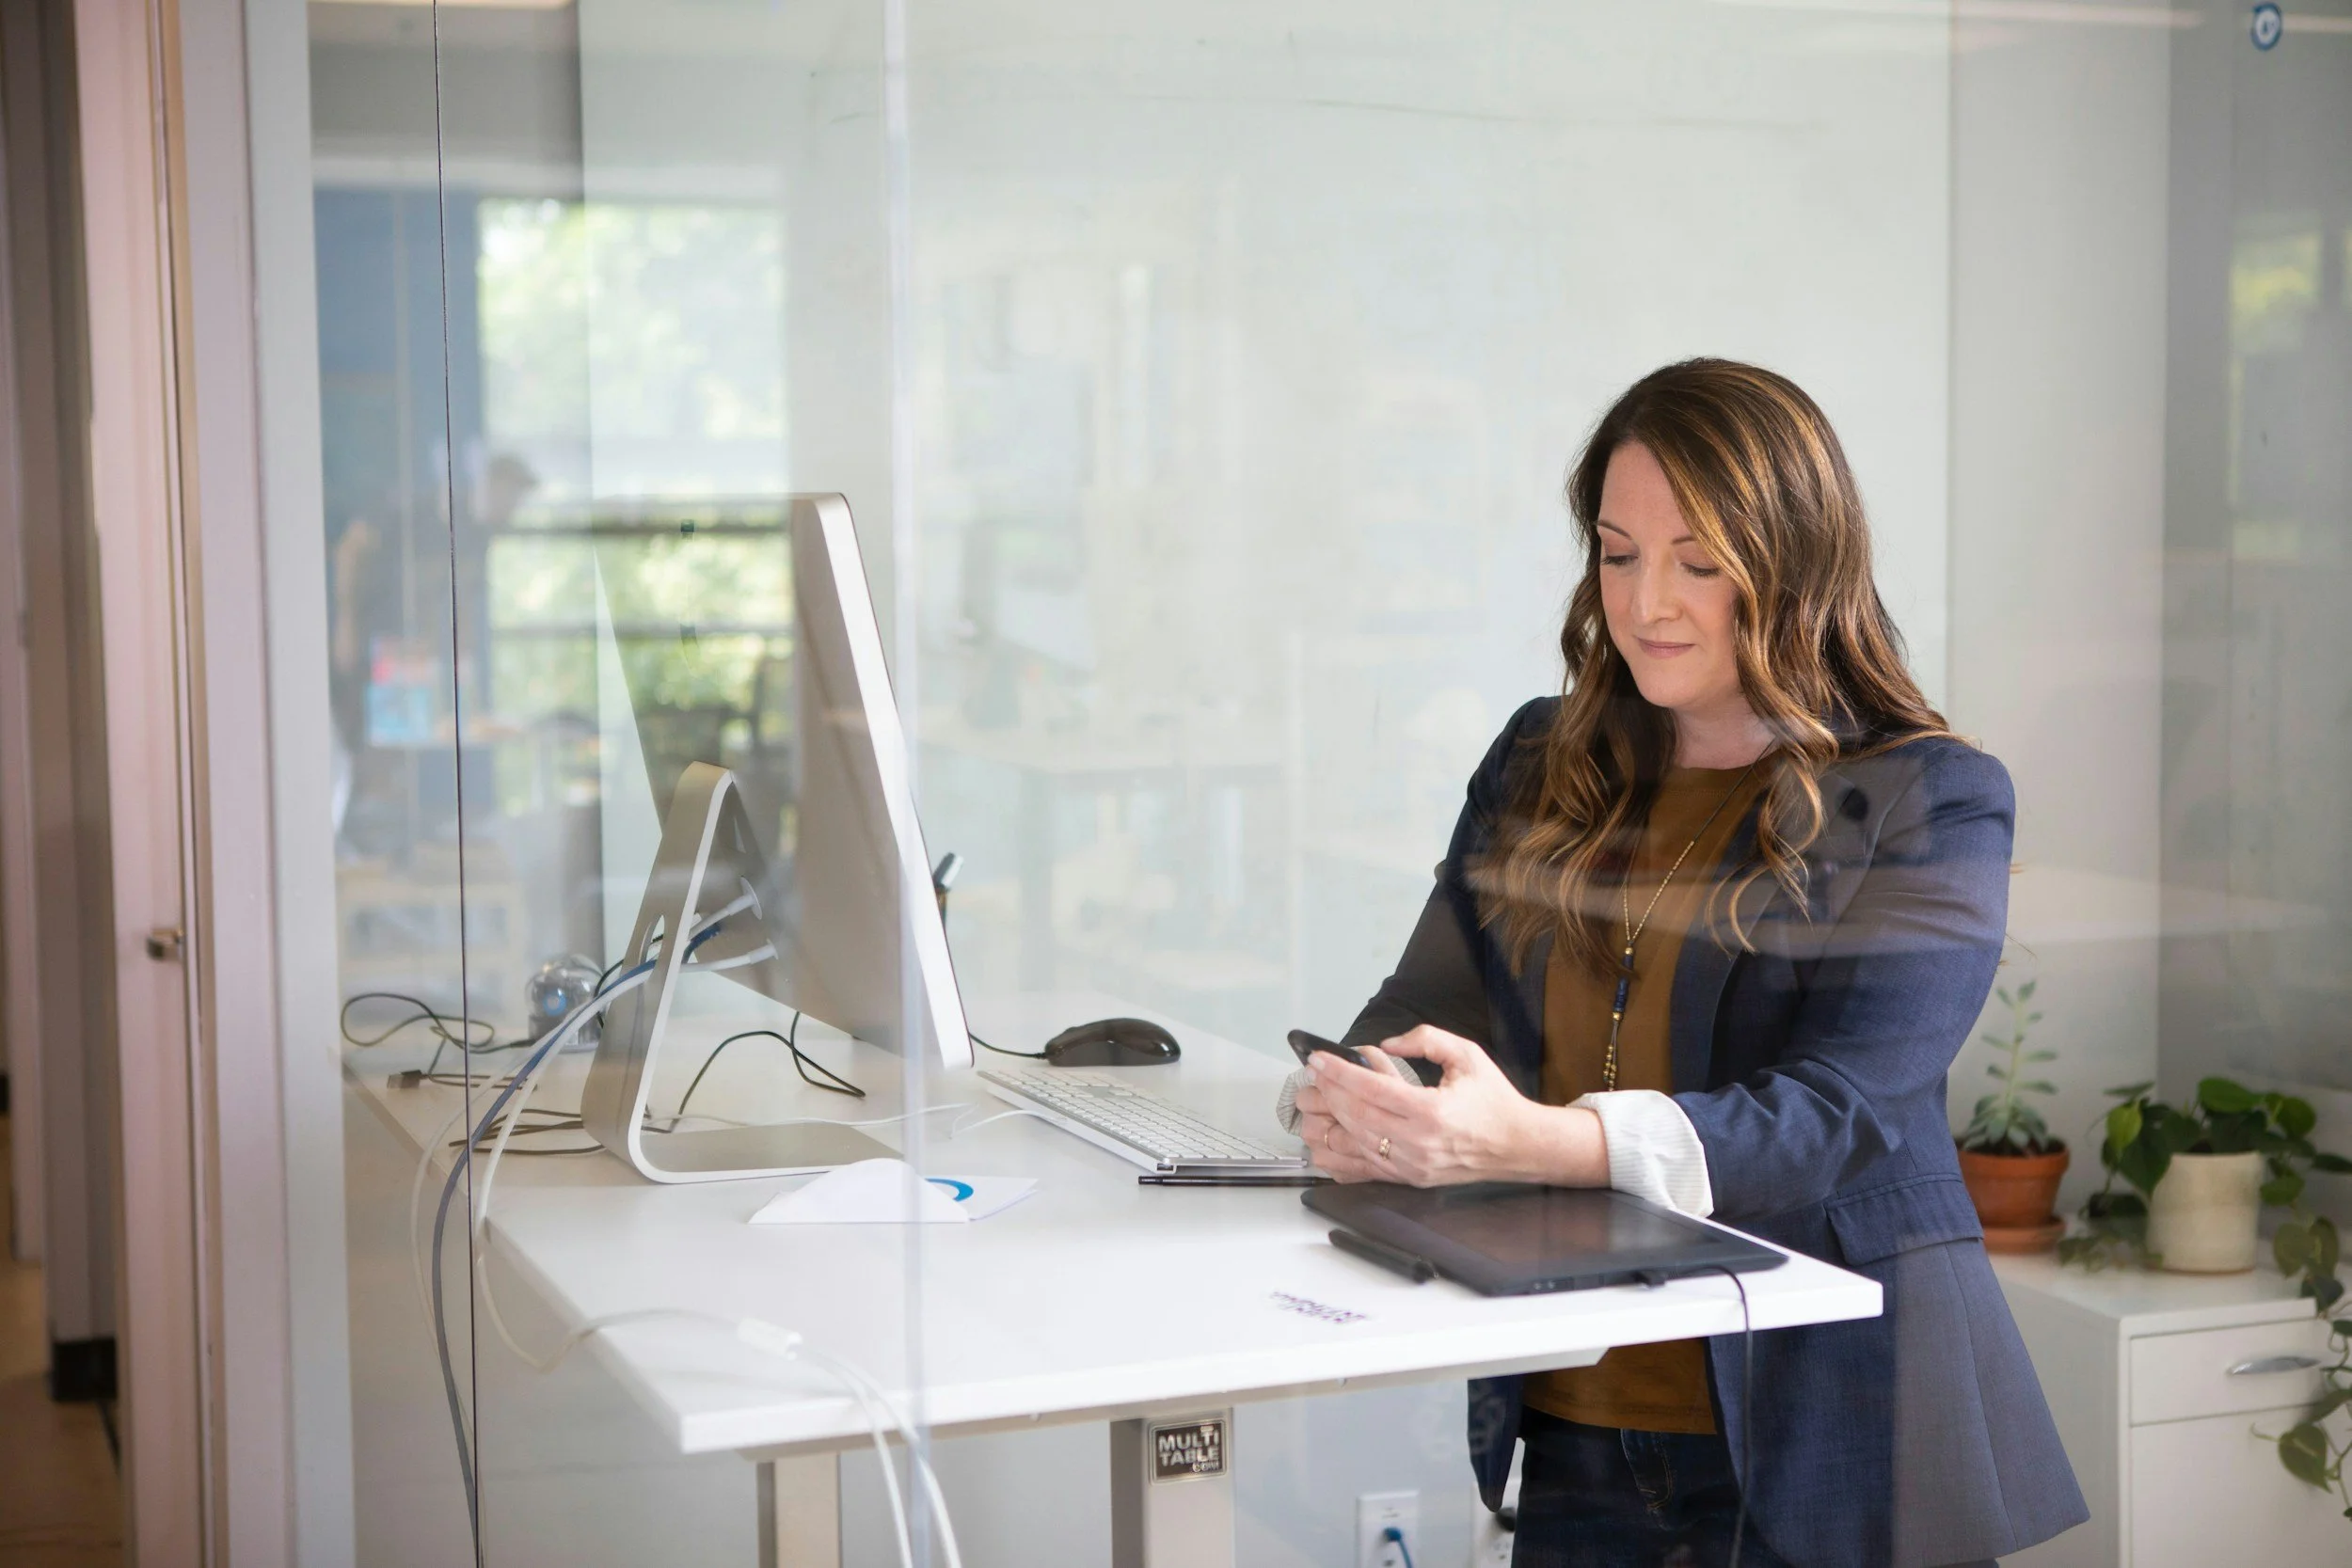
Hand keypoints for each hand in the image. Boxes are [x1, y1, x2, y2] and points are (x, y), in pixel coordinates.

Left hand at [1297, 1026, 1606, 1186]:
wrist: (1517, 1145)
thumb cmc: (1493, 1100)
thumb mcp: (1467, 1055)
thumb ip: (1426, 1039)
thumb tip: (1387, 1044)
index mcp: (1431, 1111)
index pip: (1371, 1090)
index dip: (1339, 1073)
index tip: (1319, 1060)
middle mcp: (1418, 1142)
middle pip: (1356, 1116)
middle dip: (1327, 1093)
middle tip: (1311, 1075)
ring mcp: (1412, 1165)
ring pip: (1354, 1143)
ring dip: (1327, 1121)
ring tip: (1313, 1100)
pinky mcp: (1409, 1178)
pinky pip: (1363, 1168)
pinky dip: (1339, 1152)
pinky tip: (1324, 1136)